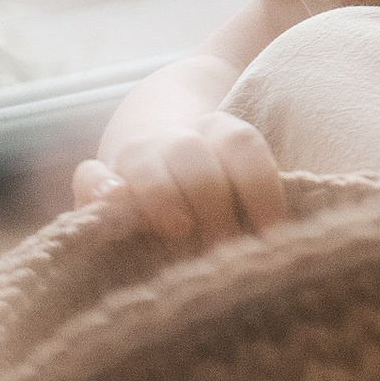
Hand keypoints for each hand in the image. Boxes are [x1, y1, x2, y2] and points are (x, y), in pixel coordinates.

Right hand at [73, 112, 287, 251]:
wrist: (158, 135)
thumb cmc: (216, 186)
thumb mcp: (242, 184)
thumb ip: (258, 207)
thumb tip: (289, 247)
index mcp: (220, 132)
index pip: (241, 146)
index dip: (260, 186)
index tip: (273, 232)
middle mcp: (177, 139)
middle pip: (195, 154)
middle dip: (212, 201)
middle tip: (227, 248)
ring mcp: (135, 155)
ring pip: (146, 158)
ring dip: (164, 194)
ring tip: (179, 229)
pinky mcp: (99, 178)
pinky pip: (90, 174)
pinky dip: (98, 187)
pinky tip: (112, 204)